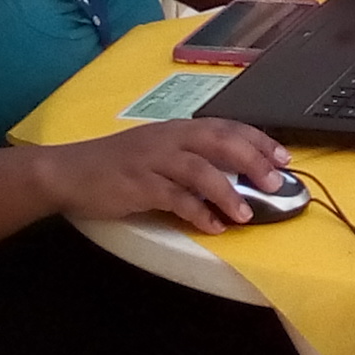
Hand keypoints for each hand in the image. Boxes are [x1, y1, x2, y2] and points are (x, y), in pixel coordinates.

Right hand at [35, 118, 295, 235]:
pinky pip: (175, 198)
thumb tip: (235, 176)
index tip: (284, 156)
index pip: (226, 126)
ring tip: (245, 214)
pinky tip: (213, 227)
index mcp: (177, 129)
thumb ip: (191, 158)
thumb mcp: (157, 151)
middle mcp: (168, 139)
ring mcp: (153, 161)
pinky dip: (198, 213)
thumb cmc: (117, 164)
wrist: (69, 172)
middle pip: (219, 142)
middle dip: (252, 160)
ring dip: (227, 192)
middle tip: (275, 182)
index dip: (258, 140)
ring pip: (200, 170)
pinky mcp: (138, 185)